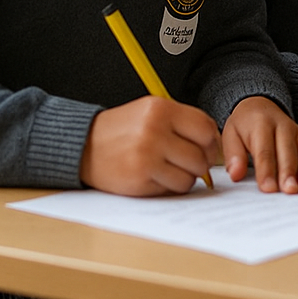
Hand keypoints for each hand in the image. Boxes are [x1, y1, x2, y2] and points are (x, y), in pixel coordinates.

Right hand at [79, 95, 222, 195]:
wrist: (83, 146)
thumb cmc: (123, 129)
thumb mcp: (151, 111)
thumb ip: (183, 122)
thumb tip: (214, 143)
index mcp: (161, 109)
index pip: (205, 129)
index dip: (211, 142)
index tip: (206, 148)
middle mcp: (155, 132)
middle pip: (200, 156)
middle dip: (200, 163)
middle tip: (189, 163)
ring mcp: (146, 157)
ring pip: (189, 177)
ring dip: (185, 177)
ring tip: (171, 170)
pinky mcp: (138, 180)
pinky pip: (171, 189)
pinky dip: (169, 187)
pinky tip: (157, 177)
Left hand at [222, 96, 297, 192]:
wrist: (260, 105)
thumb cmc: (245, 125)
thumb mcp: (231, 134)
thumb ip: (234, 155)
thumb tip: (235, 174)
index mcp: (262, 125)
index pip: (264, 150)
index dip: (266, 170)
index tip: (267, 188)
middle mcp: (284, 127)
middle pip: (289, 151)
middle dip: (290, 171)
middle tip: (290, 190)